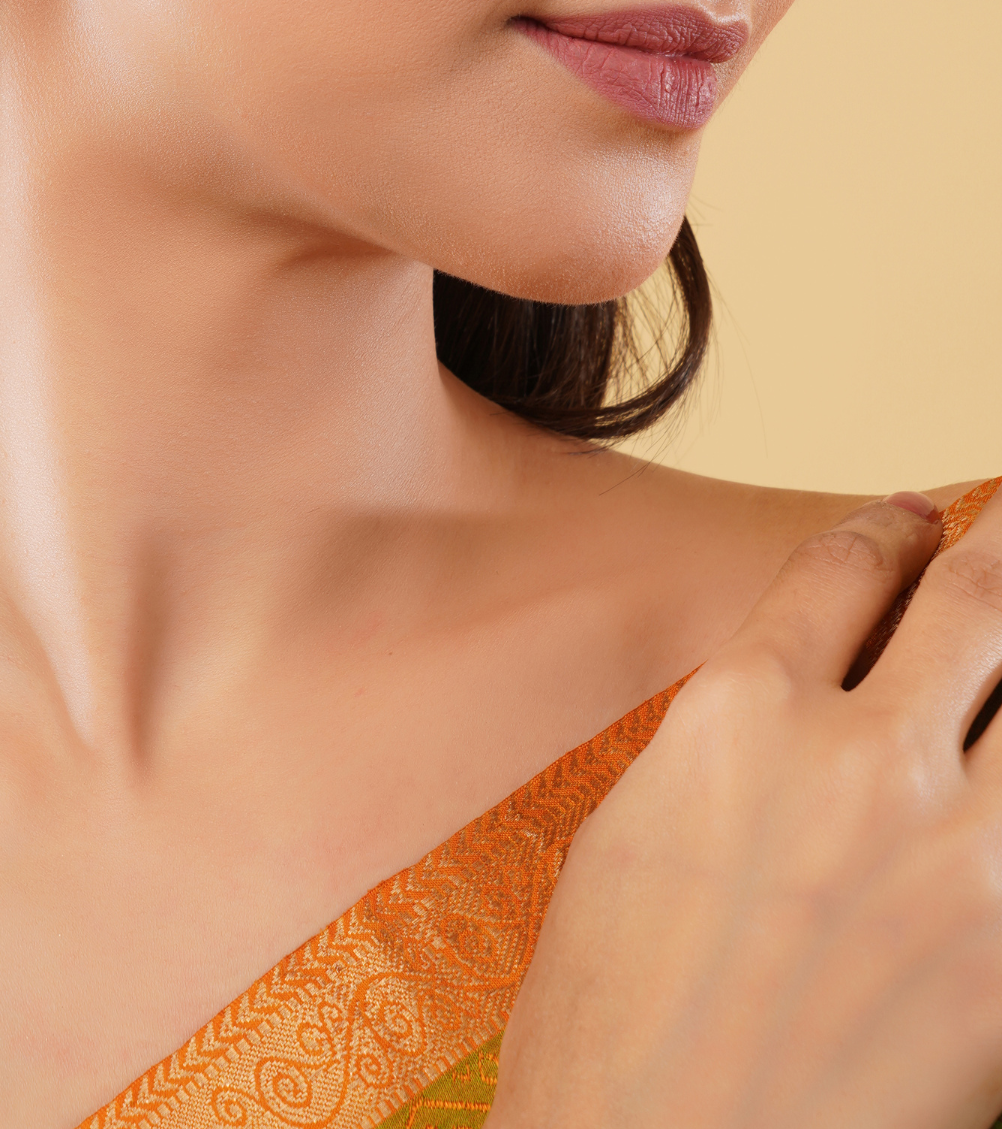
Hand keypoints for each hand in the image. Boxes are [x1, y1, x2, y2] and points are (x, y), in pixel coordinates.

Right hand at [488, 492, 1001, 1128]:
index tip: (916, 519)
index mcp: (734, 718)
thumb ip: (720, 756)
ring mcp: (951, 856)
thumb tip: (782, 709)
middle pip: (975, 599)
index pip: (838, 571)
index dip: (890, 529)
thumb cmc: (605, 1051)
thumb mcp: (628, 850)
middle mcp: (851, 759)